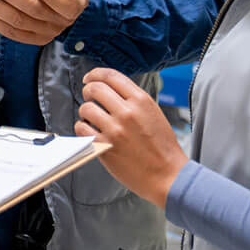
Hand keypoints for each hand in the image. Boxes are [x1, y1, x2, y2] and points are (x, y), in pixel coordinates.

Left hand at [73, 68, 188, 208]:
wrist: (167, 175)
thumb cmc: (162, 147)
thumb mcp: (153, 113)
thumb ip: (133, 100)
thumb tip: (110, 90)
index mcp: (141, 101)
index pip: (111, 76)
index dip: (95, 74)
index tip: (89, 78)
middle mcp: (127, 112)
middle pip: (95, 89)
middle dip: (88, 90)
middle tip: (89, 97)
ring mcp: (114, 129)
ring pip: (86, 108)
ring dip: (85, 111)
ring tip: (92, 118)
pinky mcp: (104, 146)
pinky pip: (82, 128)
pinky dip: (82, 127)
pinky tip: (90, 130)